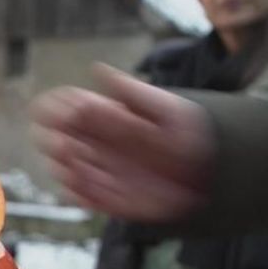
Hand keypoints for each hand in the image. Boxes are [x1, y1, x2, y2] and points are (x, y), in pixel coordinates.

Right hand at [29, 64, 213, 221]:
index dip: (56, 108)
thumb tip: (97, 71)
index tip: (56, 111)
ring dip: (64, 165)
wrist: (213, 172)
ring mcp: (101, 170)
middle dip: (54, 140)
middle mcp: (98, 143)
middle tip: (66, 142)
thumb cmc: (192, 133)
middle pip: (58, 138)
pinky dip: (77, 191)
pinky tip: (83, 184)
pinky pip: (81, 196)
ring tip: (77, 161)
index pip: (67, 107)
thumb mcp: (167, 107)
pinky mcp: (107, 197)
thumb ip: (132, 93)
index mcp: (106, 115)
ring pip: (64, 168)